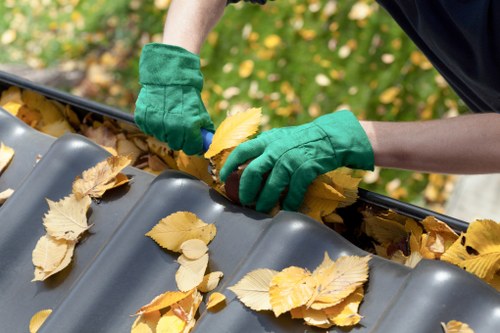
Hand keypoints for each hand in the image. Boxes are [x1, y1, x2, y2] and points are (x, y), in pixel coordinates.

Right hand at [135, 43, 213, 154]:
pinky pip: (149, 130)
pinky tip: (158, 113)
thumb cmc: (187, 95)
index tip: (192, 140)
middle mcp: (172, 127)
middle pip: (176, 145)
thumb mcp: (200, 112)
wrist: (168, 76)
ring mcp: (156, 123)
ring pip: (162, 138)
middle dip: (180, 139)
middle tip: (180, 127)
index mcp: (189, 126)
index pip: (191, 149)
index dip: (193, 145)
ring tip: (169, 116)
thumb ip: (204, 130)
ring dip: (166, 131)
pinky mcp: (143, 118)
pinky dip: (153, 125)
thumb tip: (207, 146)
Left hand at [219, 110, 373, 211]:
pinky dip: (290, 202)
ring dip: (265, 201)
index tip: (222, 178)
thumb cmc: (302, 139)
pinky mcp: (306, 169)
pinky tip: (287, 208)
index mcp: (267, 139)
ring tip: (262, 209)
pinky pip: (294, 191)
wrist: (330, 136)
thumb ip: (264, 149)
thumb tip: (245, 165)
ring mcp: (291, 159)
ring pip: (272, 185)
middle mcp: (276, 148)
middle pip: (253, 172)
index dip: (229, 165)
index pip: (242, 151)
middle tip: (244, 200)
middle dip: (246, 189)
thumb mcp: (280, 137)